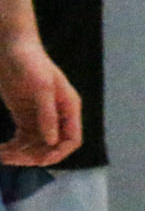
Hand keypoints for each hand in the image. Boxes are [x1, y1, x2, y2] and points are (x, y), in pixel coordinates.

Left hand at [0, 34, 80, 165]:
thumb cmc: (30, 63)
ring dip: (20, 154)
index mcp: (68, 107)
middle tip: (10, 158)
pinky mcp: (24, 116)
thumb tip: (52, 140)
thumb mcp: (41, 86)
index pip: (72, 139)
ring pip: (35, 146)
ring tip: (1, 154)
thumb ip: (47, 114)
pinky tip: (1, 150)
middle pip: (51, 146)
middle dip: (33, 155)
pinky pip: (22, 139)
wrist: (11, 49)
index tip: (38, 161)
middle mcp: (57, 115)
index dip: (58, 153)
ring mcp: (40, 117)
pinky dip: (12, 148)